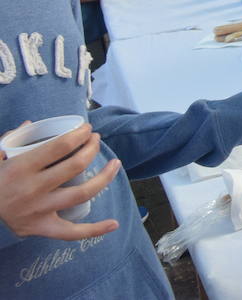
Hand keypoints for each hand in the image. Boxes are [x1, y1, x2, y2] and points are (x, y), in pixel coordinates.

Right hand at [0, 123, 121, 239]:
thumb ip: (10, 139)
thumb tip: (32, 124)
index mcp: (21, 168)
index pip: (60, 146)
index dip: (80, 134)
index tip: (87, 129)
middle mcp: (32, 189)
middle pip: (75, 166)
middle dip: (92, 148)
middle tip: (96, 140)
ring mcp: (39, 210)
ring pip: (81, 193)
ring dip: (104, 177)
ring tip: (115, 163)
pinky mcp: (41, 228)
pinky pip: (71, 233)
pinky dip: (95, 230)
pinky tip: (114, 224)